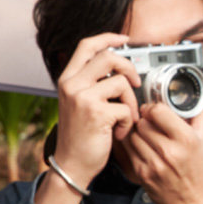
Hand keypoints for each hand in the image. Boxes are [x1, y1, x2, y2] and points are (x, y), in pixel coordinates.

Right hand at [37, 36, 140, 203]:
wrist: (72, 165)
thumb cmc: (80, 137)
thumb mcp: (78, 103)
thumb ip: (91, 83)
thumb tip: (117, 66)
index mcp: (67, 79)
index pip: (87, 45)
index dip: (108, 38)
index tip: (124, 39)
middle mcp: (72, 85)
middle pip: (108, 56)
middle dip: (129, 68)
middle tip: (134, 84)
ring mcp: (83, 97)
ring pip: (121, 82)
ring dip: (130, 102)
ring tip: (124, 118)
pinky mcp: (96, 113)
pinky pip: (125, 107)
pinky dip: (128, 122)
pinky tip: (118, 132)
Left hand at [117, 99, 202, 203]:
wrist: (195, 203)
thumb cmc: (200, 173)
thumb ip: (201, 117)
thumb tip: (200, 98)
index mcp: (186, 140)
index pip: (158, 111)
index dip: (153, 107)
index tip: (153, 110)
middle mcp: (170, 152)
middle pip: (143, 122)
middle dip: (144, 119)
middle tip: (148, 121)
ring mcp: (154, 164)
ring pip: (133, 135)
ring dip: (136, 131)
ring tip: (144, 133)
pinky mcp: (143, 174)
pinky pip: (129, 151)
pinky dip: (132, 145)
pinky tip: (140, 145)